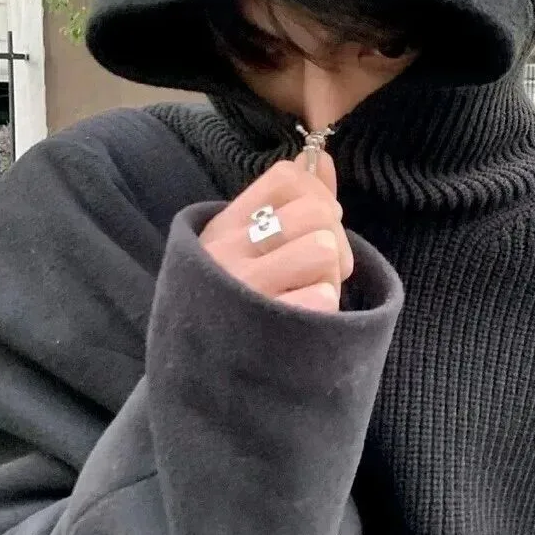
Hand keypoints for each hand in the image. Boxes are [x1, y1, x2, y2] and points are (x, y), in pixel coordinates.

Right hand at [200, 155, 353, 312]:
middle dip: (336, 239)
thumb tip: (320, 159)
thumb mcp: (244, 244)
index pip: (287, 178)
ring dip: (330, 276)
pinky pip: (322, 297)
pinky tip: (302, 317)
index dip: (319, 194)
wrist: (198, 375)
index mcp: (225, 226)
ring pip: (323, 250)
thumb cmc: (231, 298)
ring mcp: (246, 290)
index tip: (318, 223)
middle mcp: (230, 253)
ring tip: (309, 290)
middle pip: (316, 213)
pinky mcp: (267, 327)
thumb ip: (287, 202)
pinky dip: (323, 308)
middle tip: (324, 267)